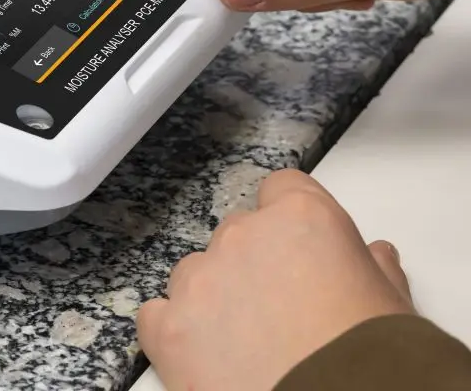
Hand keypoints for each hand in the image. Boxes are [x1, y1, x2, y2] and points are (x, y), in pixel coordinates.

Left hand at [137, 170, 414, 390]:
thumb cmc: (377, 360)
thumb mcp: (393, 305)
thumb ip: (373, 267)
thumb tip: (374, 254)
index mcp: (300, 218)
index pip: (281, 189)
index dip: (290, 220)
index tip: (298, 249)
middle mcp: (243, 236)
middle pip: (237, 234)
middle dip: (253, 264)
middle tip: (279, 312)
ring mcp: (200, 280)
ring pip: (195, 273)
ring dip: (213, 297)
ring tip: (244, 345)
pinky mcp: (169, 328)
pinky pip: (157, 315)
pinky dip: (175, 332)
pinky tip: (202, 359)